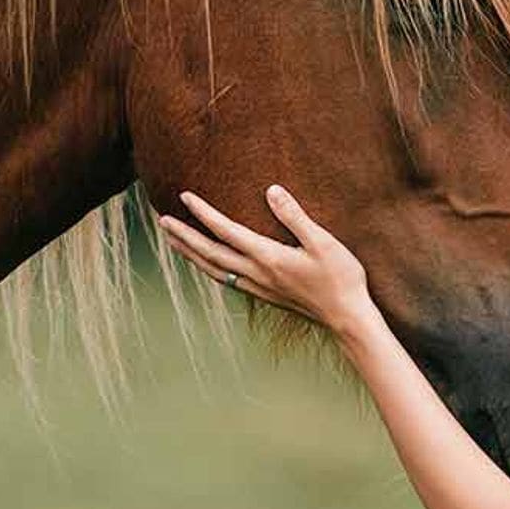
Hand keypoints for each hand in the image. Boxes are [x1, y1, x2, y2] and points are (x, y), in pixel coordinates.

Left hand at [157, 184, 378, 337]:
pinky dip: (209, 269)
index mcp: (268, 257)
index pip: (226, 231)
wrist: (347, 318)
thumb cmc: (340, 278)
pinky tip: (207, 265)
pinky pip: (226, 280)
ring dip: (191, 254)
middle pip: (210, 254)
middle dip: (184, 236)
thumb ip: (295, 216)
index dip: (203, 213)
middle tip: (162, 221)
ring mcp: (258, 287)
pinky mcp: (264, 295)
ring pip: (214, 270)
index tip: (184, 197)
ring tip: (174, 242)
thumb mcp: (323, 242)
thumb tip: (271, 190)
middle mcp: (256, 274)